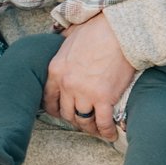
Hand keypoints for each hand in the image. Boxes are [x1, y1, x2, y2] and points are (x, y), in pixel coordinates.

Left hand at [42, 13, 135, 142]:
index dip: (55, 110)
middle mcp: (67, 85)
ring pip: (83, 120)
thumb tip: (61, 41)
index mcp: (56, 71)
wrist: (117, 30)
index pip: (48, 100)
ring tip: (97, 130)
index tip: (62, 113)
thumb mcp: (69, 36)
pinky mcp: (104, 98)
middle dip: (74, 120)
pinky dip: (106, 131)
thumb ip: (62, 46)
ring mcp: (85, 93)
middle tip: (83, 121)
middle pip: (66, 113)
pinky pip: (102, 122)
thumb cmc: (96, 29)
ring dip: (90, 128)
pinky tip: (111, 135)